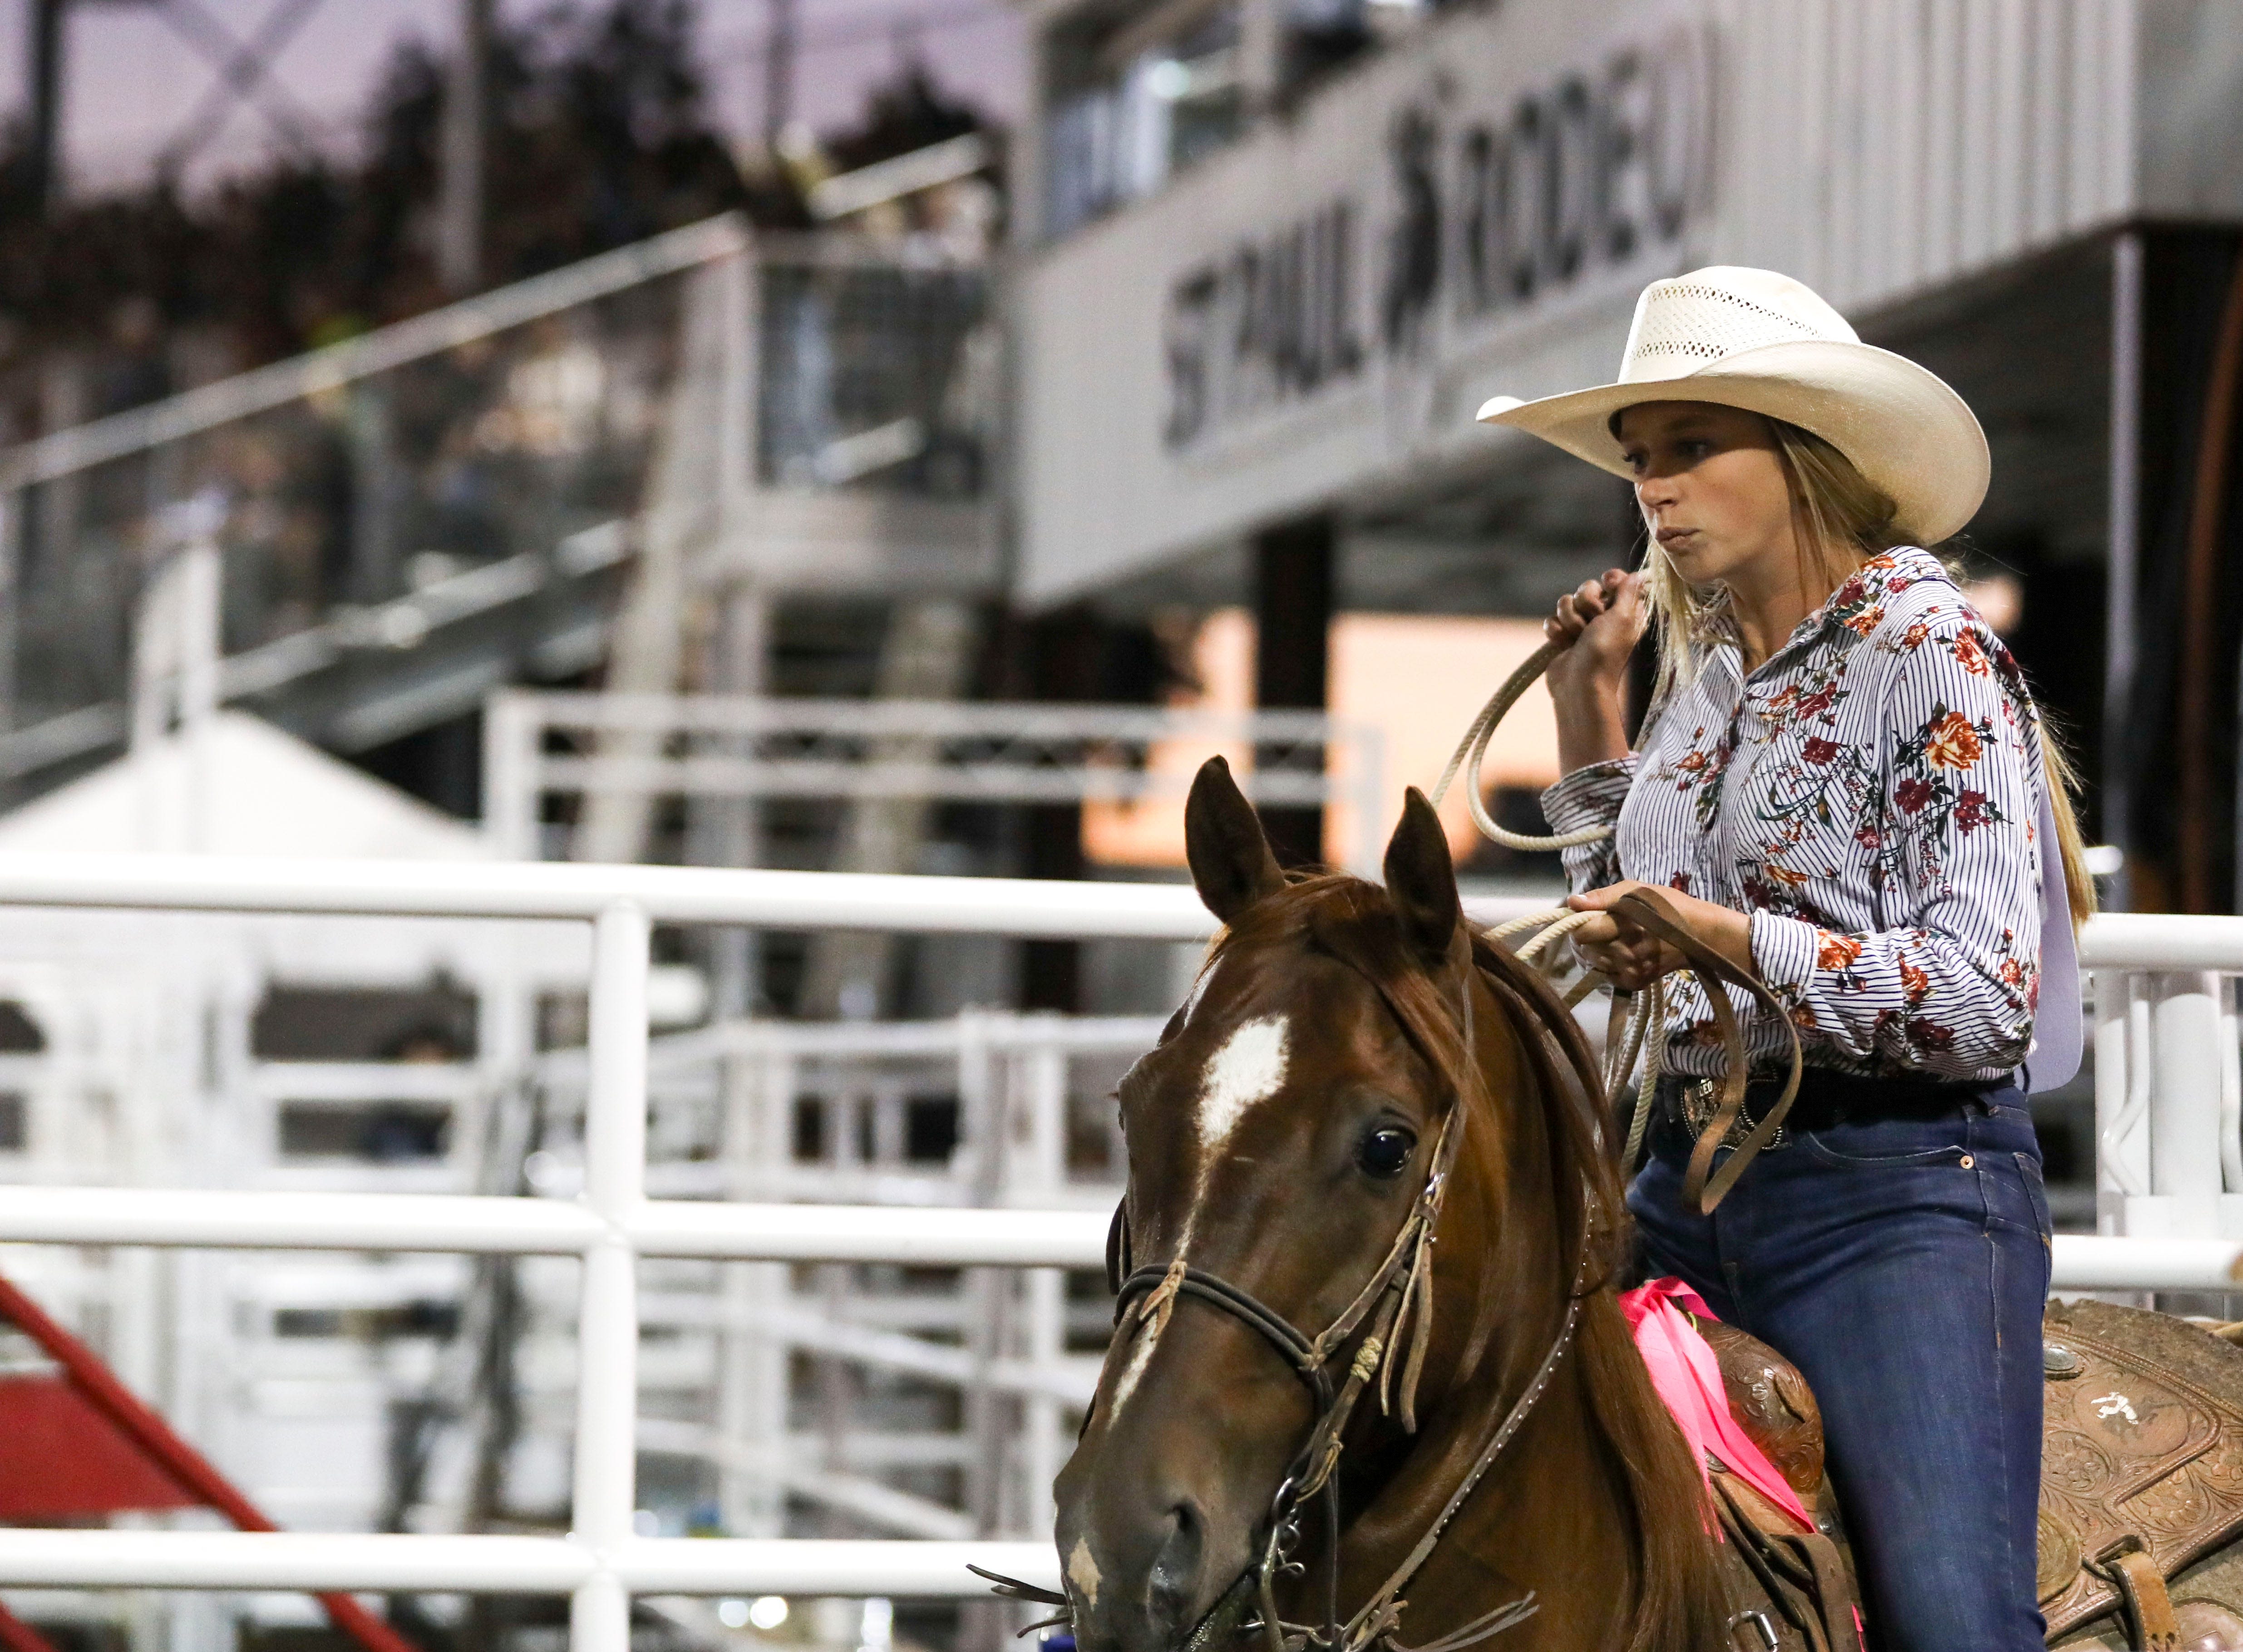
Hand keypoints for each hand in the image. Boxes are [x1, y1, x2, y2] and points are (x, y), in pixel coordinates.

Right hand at [1544, 570, 1647, 702]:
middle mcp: (1604, 616)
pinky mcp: (1562, 635)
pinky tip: (1564, 645)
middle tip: (1593, 621)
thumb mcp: (1623, 617)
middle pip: (1587, 588)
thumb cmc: (1605, 652)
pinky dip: (1557, 633)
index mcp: (1625, 611)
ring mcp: (1581, 626)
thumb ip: (1628, 592)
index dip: (1610, 579)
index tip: (1608, 584)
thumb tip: (1639, 574)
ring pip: (1566, 602)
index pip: (1616, 580)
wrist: (1579, 682)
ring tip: (1577, 638)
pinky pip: (1552, 619)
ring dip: (1570, 620)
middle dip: (1586, 603)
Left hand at [1565, 881, 1752, 990]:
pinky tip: (1621, 952)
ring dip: (1596, 950)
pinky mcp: (1634, 983)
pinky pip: (1606, 975)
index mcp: (1624, 926)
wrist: (1699, 935)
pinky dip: (1607, 964)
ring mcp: (1630, 971)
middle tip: (1602, 926)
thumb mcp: (1636, 890)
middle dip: (1587, 937)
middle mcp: (1625, 953)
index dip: (1577, 924)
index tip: (1585, 916)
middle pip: (1585, 949)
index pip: (1582, 933)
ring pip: (1593, 962)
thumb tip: (1572, 902)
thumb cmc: (1667, 906)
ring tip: (1614, 938)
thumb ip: (1602, 897)